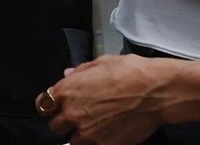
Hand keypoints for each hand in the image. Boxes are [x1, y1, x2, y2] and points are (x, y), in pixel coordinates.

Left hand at [43, 55, 199, 143]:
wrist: (156, 93)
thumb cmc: (131, 72)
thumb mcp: (102, 63)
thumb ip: (80, 72)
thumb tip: (67, 75)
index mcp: (68, 91)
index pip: (43, 104)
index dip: (52, 105)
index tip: (57, 106)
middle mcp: (72, 114)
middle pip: (55, 126)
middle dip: (65, 121)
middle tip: (80, 117)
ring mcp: (87, 133)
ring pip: (72, 142)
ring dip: (80, 136)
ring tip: (95, 128)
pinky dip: (97, 143)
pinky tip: (108, 134)